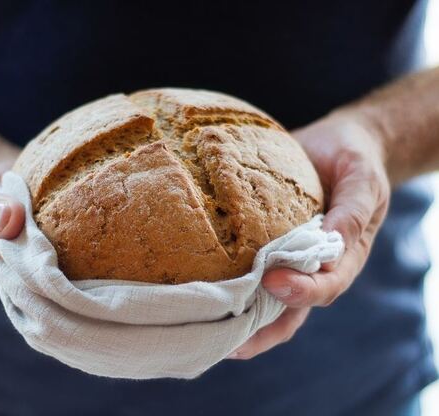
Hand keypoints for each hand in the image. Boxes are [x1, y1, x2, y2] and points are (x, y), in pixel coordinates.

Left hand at [228, 113, 389, 358]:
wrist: (338, 146)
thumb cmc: (354, 161)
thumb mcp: (363, 180)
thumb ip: (353, 210)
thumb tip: (332, 240)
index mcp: (345, 256)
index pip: (325, 286)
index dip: (301, 290)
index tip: (272, 281)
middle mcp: (313, 267)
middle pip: (290, 311)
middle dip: (260, 330)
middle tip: (227, 340)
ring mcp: (287, 260)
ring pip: (264, 302)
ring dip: (239, 321)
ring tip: (204, 331)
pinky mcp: (265, 244)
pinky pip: (247, 271)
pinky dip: (228, 287)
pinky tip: (199, 293)